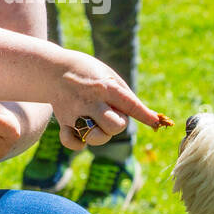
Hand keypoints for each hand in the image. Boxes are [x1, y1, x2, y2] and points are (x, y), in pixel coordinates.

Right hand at [49, 52, 170, 152]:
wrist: (55, 69)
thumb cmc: (90, 73)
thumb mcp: (110, 77)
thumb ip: (126, 97)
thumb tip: (149, 117)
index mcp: (105, 87)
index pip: (130, 105)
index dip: (146, 115)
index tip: (158, 123)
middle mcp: (91, 101)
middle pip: (115, 126)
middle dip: (118, 125)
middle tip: (112, 115)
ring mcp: (75, 113)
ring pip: (95, 137)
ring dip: (101, 135)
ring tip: (97, 124)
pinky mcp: (63, 121)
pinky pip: (73, 143)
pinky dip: (79, 143)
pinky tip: (82, 134)